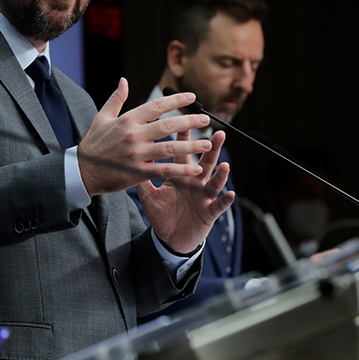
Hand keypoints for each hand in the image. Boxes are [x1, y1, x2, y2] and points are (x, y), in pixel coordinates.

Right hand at [77, 78, 214, 194]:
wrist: (82, 171)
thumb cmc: (92, 143)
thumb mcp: (101, 117)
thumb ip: (116, 99)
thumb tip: (124, 80)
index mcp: (127, 120)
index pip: (157, 106)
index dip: (176, 100)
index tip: (192, 98)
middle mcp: (133, 135)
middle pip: (168, 124)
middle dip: (190, 121)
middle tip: (206, 120)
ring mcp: (137, 154)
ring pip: (170, 147)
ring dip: (192, 145)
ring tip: (208, 143)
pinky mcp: (138, 172)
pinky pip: (164, 169)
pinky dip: (182, 169)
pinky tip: (195, 167)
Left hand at [135, 129, 234, 253]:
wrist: (169, 239)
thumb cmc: (161, 215)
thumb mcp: (148, 196)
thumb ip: (142, 178)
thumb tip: (128, 159)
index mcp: (180, 176)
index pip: (183, 153)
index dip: (184, 138)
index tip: (185, 120)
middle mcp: (194, 183)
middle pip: (205, 162)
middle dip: (212, 149)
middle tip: (218, 133)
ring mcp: (203, 197)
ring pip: (214, 182)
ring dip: (220, 173)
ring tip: (224, 163)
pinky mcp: (209, 212)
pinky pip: (219, 205)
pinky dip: (225, 200)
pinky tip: (230, 193)